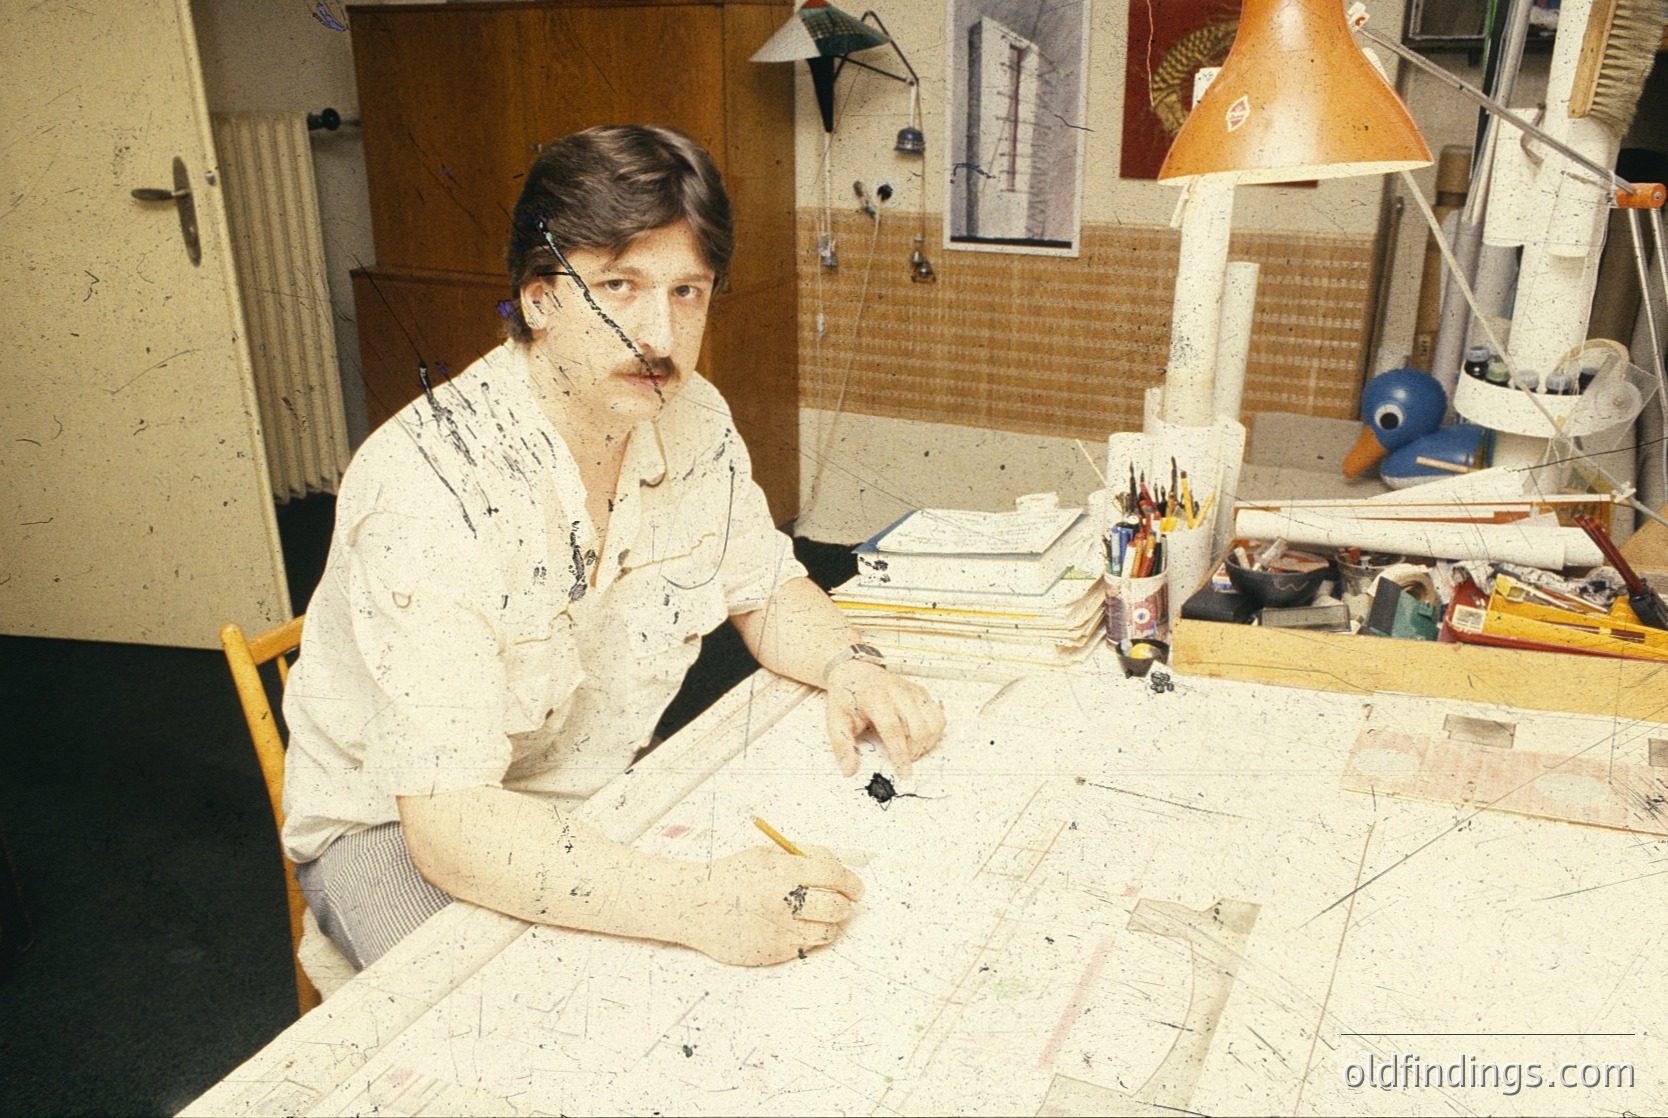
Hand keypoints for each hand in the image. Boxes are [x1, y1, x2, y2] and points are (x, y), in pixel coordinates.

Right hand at [677, 844, 863, 965]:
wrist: (693, 905)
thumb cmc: (730, 877)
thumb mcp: (765, 854)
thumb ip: (801, 855)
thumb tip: (836, 864)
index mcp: (782, 871)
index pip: (835, 876)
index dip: (852, 882)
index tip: (855, 887)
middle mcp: (783, 902)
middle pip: (837, 906)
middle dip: (845, 903)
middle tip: (842, 901)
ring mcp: (779, 931)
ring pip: (828, 931)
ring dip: (829, 922)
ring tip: (818, 915)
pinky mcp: (773, 953)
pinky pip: (807, 947)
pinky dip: (809, 937)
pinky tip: (796, 926)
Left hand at [824, 661, 945, 778]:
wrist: (856, 672)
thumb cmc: (847, 697)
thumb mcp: (835, 720)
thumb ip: (842, 746)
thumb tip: (850, 770)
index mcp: (875, 698)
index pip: (893, 729)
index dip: (900, 754)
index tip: (904, 773)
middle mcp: (899, 692)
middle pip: (919, 729)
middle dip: (914, 752)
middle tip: (902, 760)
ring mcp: (913, 692)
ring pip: (933, 725)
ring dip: (925, 744)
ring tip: (909, 749)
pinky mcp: (923, 694)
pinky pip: (939, 718)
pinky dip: (933, 734)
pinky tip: (918, 738)